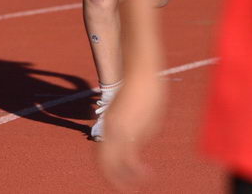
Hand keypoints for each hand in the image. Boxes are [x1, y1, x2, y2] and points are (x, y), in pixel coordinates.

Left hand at [97, 74, 165, 190]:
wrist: (140, 70)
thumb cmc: (141, 86)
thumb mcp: (135, 110)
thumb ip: (134, 127)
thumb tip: (139, 141)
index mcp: (110, 123)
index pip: (104, 153)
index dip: (110, 169)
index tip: (122, 178)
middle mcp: (110, 128)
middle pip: (105, 163)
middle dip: (115, 179)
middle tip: (126, 190)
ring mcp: (119, 129)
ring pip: (116, 163)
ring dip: (128, 178)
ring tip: (141, 183)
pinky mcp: (130, 129)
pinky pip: (129, 158)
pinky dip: (135, 171)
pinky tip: (148, 174)